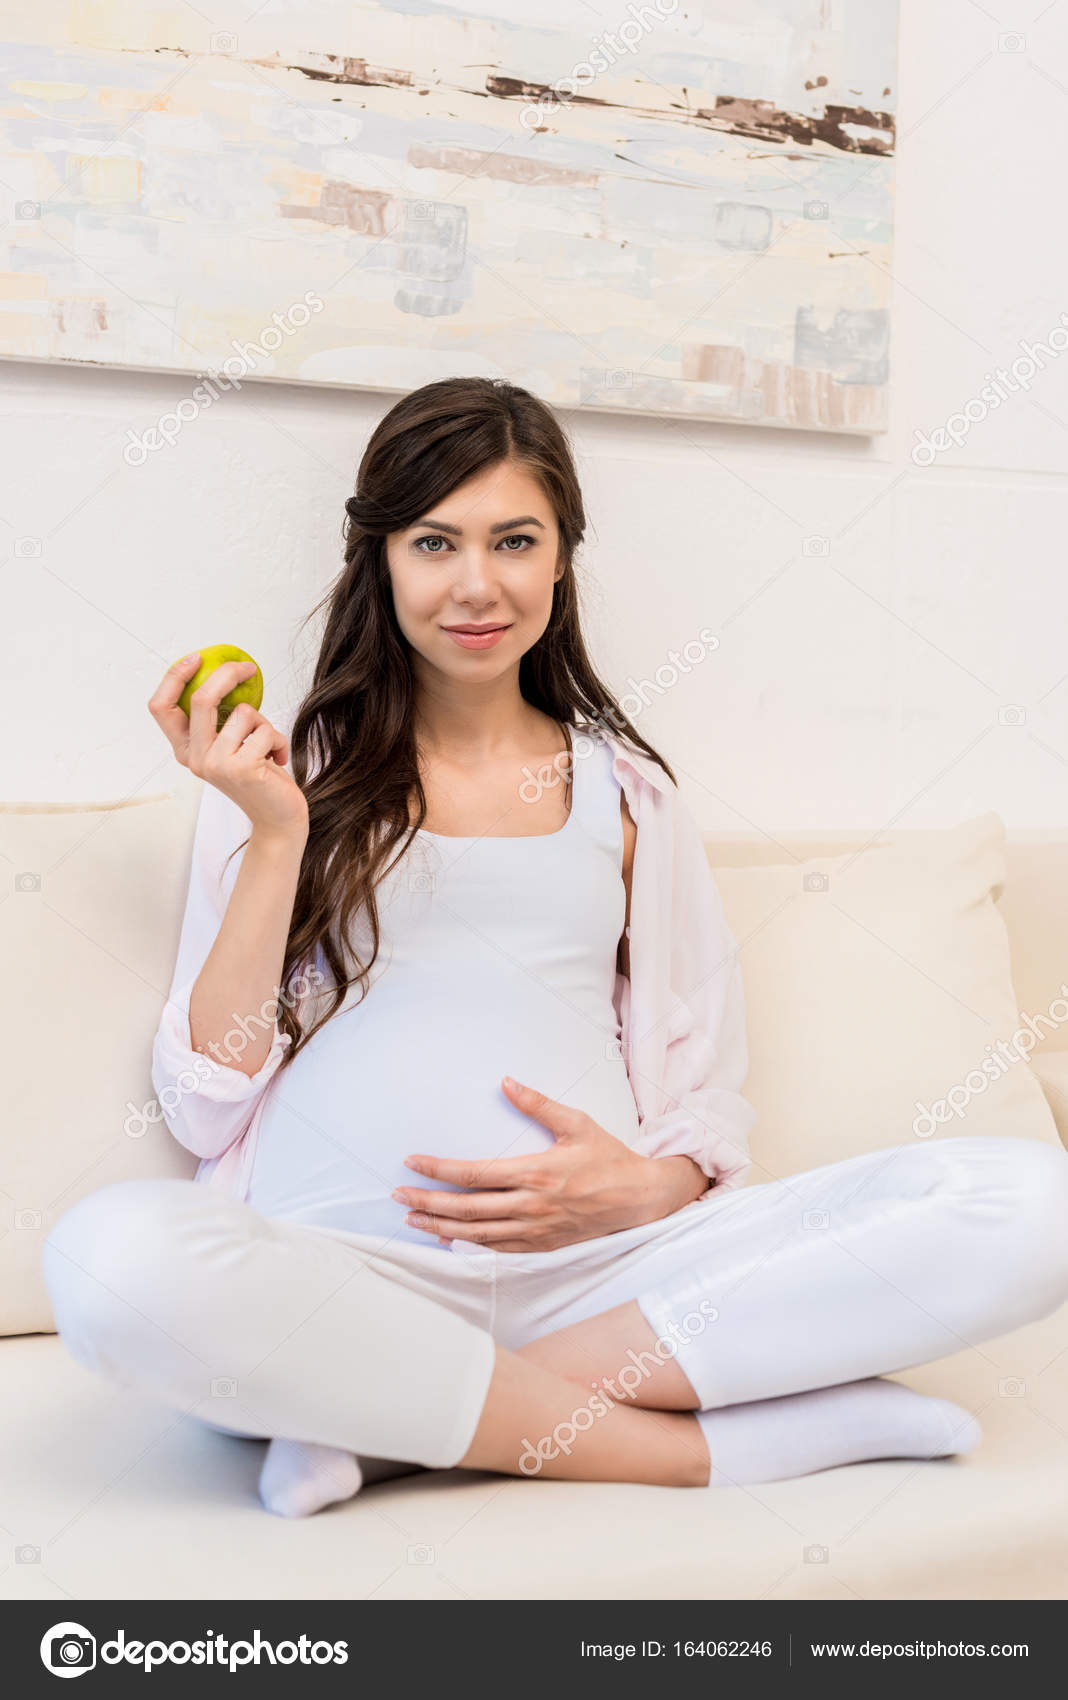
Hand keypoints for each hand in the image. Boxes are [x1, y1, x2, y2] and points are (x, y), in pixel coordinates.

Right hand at [149, 653, 307, 841]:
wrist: (278, 818)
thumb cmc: (258, 777)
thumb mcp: (230, 746)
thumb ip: (220, 720)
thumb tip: (225, 673)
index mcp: (185, 750)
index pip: (161, 707)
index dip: (174, 677)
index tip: (197, 658)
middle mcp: (195, 759)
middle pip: (201, 699)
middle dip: (227, 674)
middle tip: (248, 668)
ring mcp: (216, 765)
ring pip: (244, 712)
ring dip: (264, 722)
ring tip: (266, 746)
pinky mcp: (242, 769)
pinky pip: (265, 730)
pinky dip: (278, 739)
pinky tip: (277, 759)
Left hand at [393, 1076, 710, 1251]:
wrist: (639, 1198)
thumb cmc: (608, 1157)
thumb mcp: (576, 1123)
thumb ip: (538, 1104)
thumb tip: (506, 1082)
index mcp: (535, 1173)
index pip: (473, 1174)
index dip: (438, 1170)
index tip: (412, 1162)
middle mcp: (530, 1206)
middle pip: (466, 1209)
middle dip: (427, 1203)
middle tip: (397, 1196)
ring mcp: (535, 1230)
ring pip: (476, 1234)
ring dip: (440, 1227)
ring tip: (412, 1220)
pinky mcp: (542, 1244)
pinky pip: (497, 1249)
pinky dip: (469, 1245)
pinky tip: (449, 1239)